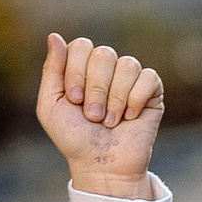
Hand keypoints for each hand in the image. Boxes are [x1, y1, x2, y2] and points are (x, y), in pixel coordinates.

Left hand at [35, 32, 162, 198]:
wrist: (101, 165)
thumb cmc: (74, 137)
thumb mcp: (51, 105)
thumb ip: (51, 70)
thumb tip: (54, 35)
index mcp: (81, 67)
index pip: (81, 46)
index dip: (76, 72)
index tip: (74, 100)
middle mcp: (105, 68)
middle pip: (103, 53)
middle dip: (95, 89)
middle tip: (92, 115)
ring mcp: (129, 77)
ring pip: (126, 64)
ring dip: (114, 99)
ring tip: (109, 121)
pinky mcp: (151, 90)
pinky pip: (147, 77)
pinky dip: (134, 100)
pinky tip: (129, 118)